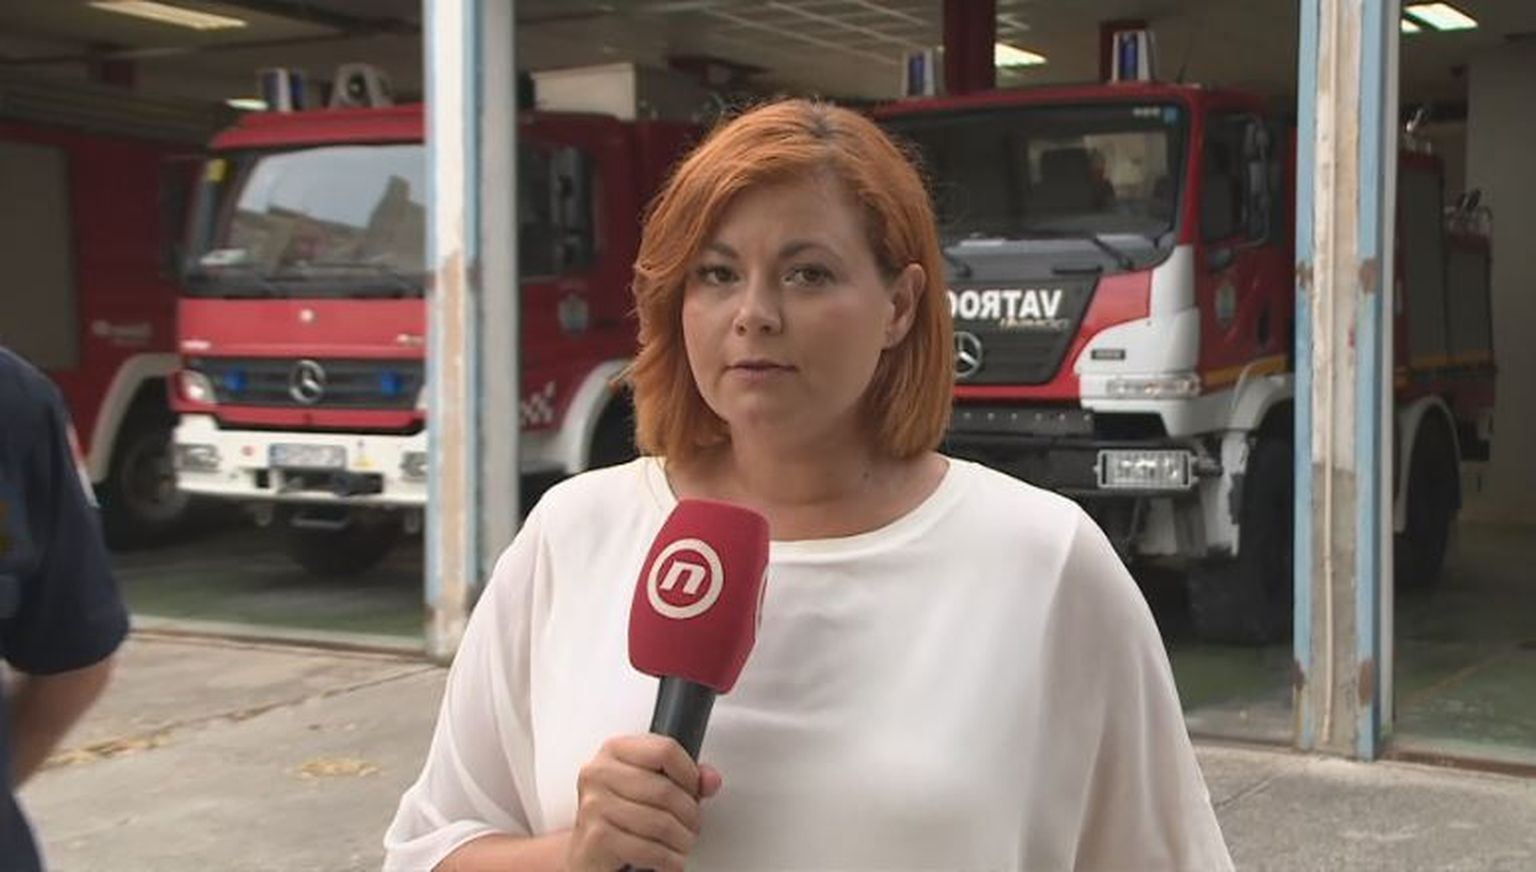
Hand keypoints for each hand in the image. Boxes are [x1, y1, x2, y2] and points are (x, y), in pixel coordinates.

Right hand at [565, 735, 723, 871]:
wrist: (588, 853)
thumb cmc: (621, 817)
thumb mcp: (652, 787)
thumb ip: (685, 778)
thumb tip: (710, 780)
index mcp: (615, 751)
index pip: (665, 750)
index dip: (689, 774)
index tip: (694, 790)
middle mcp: (600, 773)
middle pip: (666, 790)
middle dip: (690, 815)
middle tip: (693, 826)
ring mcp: (595, 805)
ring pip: (661, 822)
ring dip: (682, 841)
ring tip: (682, 844)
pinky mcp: (597, 837)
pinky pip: (650, 850)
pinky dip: (669, 860)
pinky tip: (670, 860)